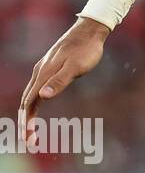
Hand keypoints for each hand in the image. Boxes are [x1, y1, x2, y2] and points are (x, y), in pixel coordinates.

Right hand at [20, 18, 108, 141]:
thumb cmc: (86, 49)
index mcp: (43, 75)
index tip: (29, 140)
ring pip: (30, 95)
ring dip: (28, 114)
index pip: (29, 103)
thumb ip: (60, 81)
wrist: (90, 30)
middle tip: (30, 142)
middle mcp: (39, 73)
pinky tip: (39, 106)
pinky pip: (37, 88)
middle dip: (25, 123)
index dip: (27, 122)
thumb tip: (42, 96)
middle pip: (25, 102)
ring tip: (31, 130)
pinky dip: (34, 102)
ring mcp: (44, 69)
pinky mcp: (50, 67)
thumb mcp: (76, 67)